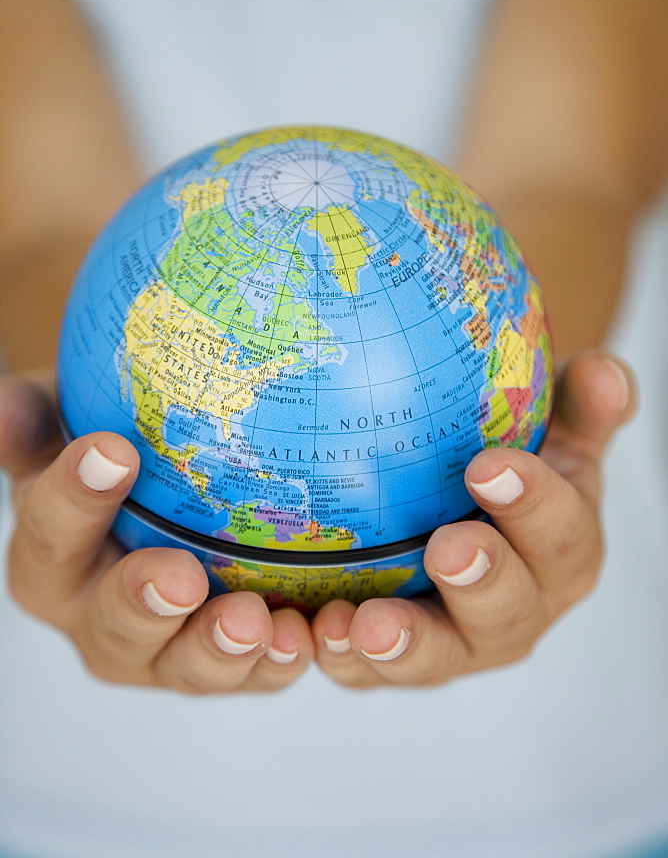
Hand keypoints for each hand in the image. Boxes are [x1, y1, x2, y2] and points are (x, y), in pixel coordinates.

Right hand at [1, 373, 312, 692]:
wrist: (161, 504)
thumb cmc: (112, 451)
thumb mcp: (67, 423)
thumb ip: (35, 421)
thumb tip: (4, 408)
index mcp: (52, 561)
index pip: (52, 532)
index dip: (75, 499)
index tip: (112, 452)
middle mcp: (100, 620)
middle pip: (116, 627)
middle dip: (145, 605)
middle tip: (181, 578)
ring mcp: (165, 652)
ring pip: (188, 667)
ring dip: (221, 650)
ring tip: (255, 623)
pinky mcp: (228, 663)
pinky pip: (257, 674)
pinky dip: (281, 662)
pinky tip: (310, 634)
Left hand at [310, 351, 635, 688]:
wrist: (461, 513)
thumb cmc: (509, 463)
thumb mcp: (550, 430)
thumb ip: (579, 405)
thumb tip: (604, 373)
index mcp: (562, 554)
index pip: (561, 532)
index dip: (534, 503)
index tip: (490, 466)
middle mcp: (516, 611)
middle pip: (506, 611)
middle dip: (481, 581)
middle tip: (447, 548)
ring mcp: (454, 644)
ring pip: (436, 657)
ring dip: (405, 644)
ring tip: (368, 625)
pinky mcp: (394, 660)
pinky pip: (368, 672)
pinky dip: (343, 659)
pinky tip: (319, 632)